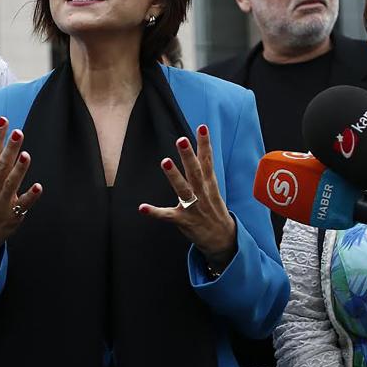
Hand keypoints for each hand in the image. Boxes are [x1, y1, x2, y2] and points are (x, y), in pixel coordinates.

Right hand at [0, 117, 41, 275]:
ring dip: (19, 169)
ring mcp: (3, 201)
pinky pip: (22, 205)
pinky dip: (29, 196)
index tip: (3, 121)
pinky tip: (38, 187)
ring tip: (26, 155)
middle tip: (17, 132)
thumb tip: (4, 145)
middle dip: (9, 148)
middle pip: (2, 164)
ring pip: (11, 182)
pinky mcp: (12, 215)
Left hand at [140, 124, 236, 272]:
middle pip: (196, 172)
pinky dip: (155, 212)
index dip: (205, 143)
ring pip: (183, 190)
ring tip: (165, 161)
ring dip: (174, 176)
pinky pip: (167, 216)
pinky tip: (143, 207)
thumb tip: (201, 149)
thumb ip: (205, 171)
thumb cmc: (214, 210)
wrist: (223, 240)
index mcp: (209, 184)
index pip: (207, 160)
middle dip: (189, 156)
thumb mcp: (213, 189)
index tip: (202, 127)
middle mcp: (202, 193)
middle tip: (182, 140)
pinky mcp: (184, 221)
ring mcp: (194, 207)